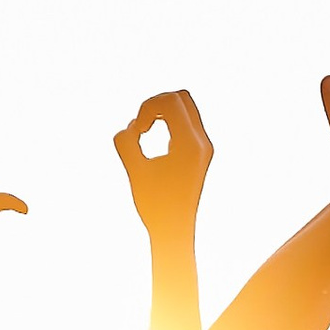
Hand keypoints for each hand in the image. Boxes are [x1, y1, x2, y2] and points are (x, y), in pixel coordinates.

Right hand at [113, 90, 213, 244]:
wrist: (175, 232)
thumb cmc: (154, 206)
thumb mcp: (135, 172)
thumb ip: (125, 143)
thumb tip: (131, 126)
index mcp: (190, 145)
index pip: (171, 102)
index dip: (147, 107)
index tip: (138, 132)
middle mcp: (202, 142)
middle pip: (181, 97)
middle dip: (155, 104)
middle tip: (141, 127)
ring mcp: (204, 147)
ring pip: (185, 108)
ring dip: (161, 111)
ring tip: (144, 131)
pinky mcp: (200, 154)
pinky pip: (186, 123)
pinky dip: (168, 122)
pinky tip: (153, 141)